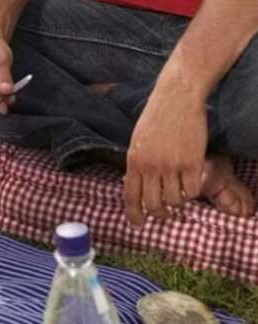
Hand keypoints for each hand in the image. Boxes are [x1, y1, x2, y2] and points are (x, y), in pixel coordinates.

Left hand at [123, 83, 206, 225]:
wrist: (176, 98)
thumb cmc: (156, 118)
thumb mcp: (137, 140)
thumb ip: (137, 163)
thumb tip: (133, 186)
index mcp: (134, 159)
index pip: (131, 195)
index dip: (134, 214)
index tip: (138, 224)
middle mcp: (151, 165)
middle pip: (153, 205)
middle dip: (158, 214)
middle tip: (163, 213)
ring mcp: (172, 165)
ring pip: (174, 201)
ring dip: (176, 202)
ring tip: (177, 192)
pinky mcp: (192, 163)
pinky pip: (192, 191)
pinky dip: (191, 192)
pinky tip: (189, 182)